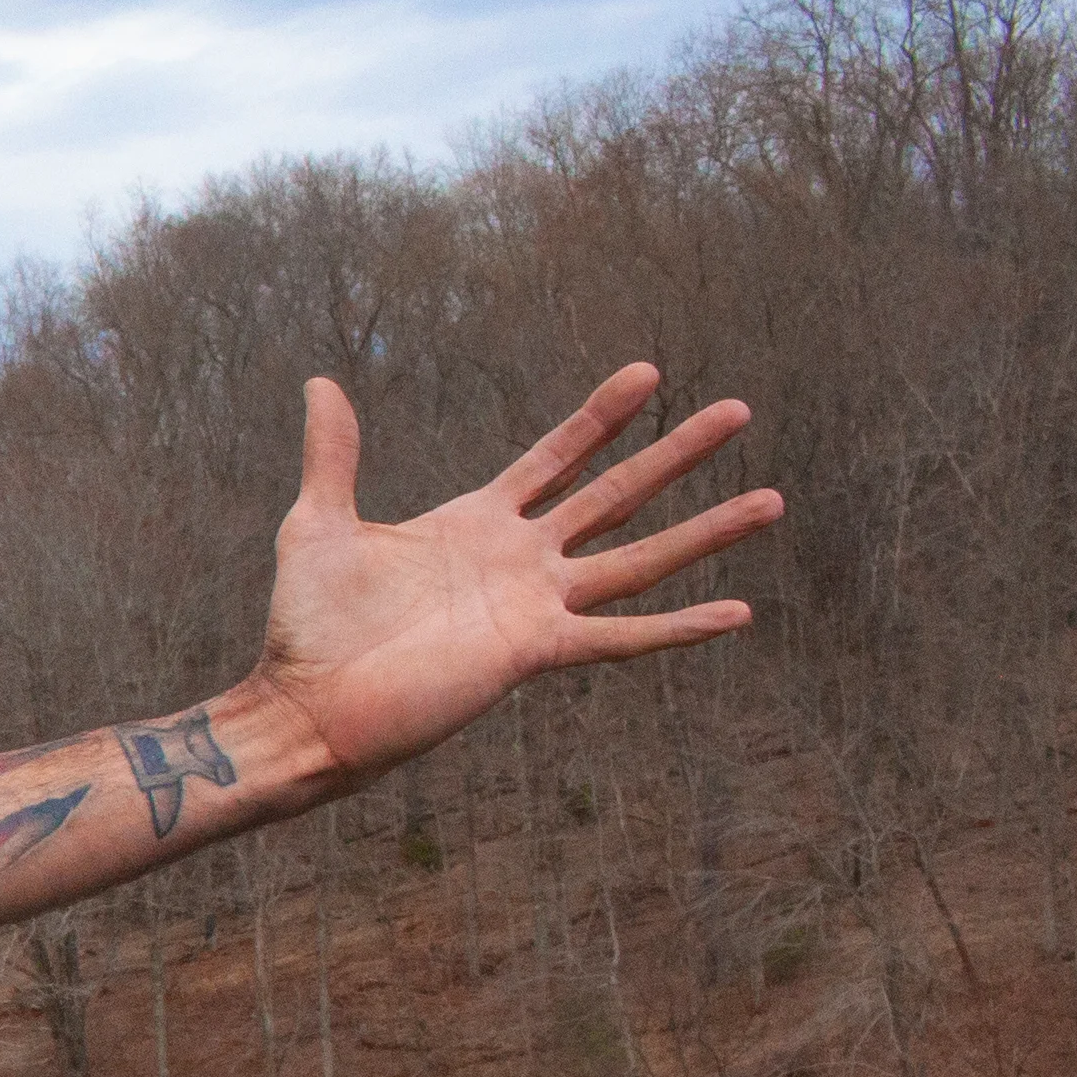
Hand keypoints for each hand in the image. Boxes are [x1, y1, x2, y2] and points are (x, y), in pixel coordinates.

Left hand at [255, 366, 780, 780]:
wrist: (305, 704)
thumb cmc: (307, 626)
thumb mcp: (320, 523)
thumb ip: (333, 454)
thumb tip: (321, 381)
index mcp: (476, 522)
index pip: (556, 456)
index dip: (601, 417)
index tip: (649, 372)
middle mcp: (519, 560)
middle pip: (616, 494)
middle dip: (676, 453)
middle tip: (738, 409)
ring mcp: (534, 605)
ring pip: (640, 559)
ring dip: (706, 531)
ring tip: (772, 498)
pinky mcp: (535, 651)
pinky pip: (621, 637)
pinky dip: (679, 627)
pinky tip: (737, 613)